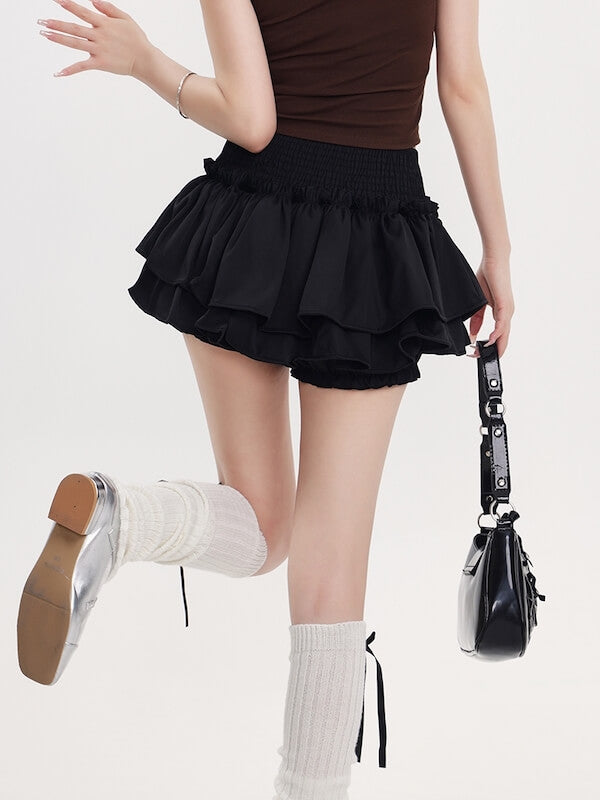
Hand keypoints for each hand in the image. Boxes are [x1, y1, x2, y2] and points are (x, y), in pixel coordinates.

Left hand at [37, 0, 151, 77]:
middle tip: (40, 21)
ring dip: (58, 38)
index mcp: (104, 23)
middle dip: (55, 23)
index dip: (68, 4)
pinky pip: (82, 66)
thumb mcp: (125, 18)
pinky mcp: (100, 63)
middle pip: (73, 28)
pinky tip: (58, 73)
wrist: (145, 60)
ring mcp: (99, 50)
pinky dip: (70, 70)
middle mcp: (99, 35)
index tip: (55, 0)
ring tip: (44, 34)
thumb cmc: (136, 39)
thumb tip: (92, 0)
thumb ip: (108, 8)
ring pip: (74, 43)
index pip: (82, 11)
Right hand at [467, 255, 513, 359]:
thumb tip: (473, 334)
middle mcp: (507, 314)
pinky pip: (502, 324)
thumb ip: (476, 320)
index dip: (488, 346)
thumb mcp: (478, 303)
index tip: (477, 353)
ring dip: (494, 346)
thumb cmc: (487, 277)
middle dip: (492, 351)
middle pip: (502, 339)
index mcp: (500, 313)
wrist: (493, 261)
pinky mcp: (505, 304)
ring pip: (504, 334)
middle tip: (481, 359)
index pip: (497, 335)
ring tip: (485, 355)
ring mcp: (508, 310)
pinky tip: (490, 341)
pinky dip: (497, 334)